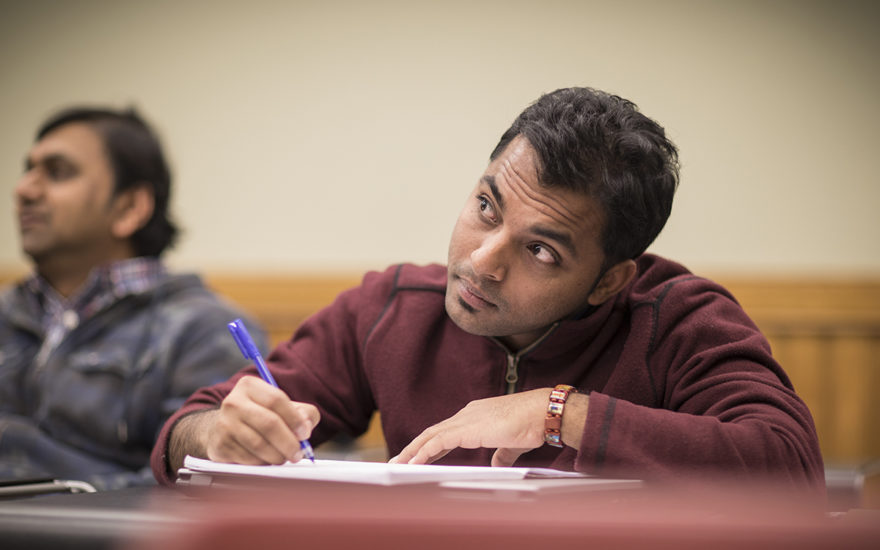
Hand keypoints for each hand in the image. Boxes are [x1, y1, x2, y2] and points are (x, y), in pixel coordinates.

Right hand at [205, 375, 318, 464]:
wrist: (223, 429)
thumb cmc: (259, 416)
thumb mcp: (282, 406)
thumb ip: (303, 412)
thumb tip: (306, 426)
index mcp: (249, 386)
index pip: (276, 399)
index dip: (295, 419)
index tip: (305, 434)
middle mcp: (233, 402)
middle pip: (269, 423)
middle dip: (288, 442)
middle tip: (298, 453)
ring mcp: (224, 424)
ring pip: (259, 444)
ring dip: (277, 456)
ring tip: (284, 457)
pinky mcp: (220, 445)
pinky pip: (248, 458)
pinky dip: (262, 463)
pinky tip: (266, 459)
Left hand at [390, 388, 550, 466]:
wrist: (541, 413)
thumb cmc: (532, 424)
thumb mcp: (512, 442)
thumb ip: (501, 452)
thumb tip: (497, 462)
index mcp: (475, 415)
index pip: (446, 431)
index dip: (431, 444)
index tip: (419, 456)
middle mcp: (466, 415)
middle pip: (433, 432)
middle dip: (415, 447)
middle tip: (399, 460)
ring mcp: (464, 421)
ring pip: (430, 436)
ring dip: (412, 451)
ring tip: (398, 464)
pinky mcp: (466, 429)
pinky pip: (437, 443)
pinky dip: (423, 453)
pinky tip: (414, 464)